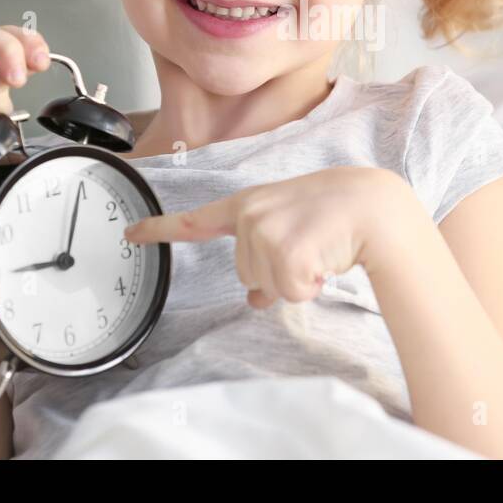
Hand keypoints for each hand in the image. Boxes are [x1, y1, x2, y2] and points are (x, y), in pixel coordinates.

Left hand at [123, 167, 419, 309]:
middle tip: (307, 246)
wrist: (373, 207)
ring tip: (318, 249)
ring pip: (265, 286)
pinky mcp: (284, 252)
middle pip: (245, 273)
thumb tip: (255, 299)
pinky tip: (324, 260)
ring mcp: (264, 231)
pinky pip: (287, 294)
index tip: (129, 235)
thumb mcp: (293, 227)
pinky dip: (308, 287)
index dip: (159, 229)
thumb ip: (265, 252)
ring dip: (294, 279)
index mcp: (248, 203)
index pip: (195, 220)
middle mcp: (249, 213)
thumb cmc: (336, 214)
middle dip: (276, 271)